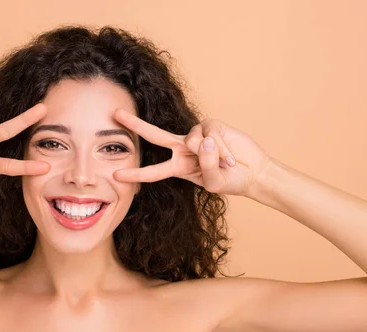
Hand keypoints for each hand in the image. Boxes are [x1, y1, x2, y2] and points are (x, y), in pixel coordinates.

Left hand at [112, 110, 272, 196]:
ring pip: (192, 140)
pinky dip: (222, 149)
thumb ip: (206, 166)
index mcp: (178, 167)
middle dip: (134, 125)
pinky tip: (230, 156)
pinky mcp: (211, 125)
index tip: (117, 175)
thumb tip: (203, 141)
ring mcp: (196, 136)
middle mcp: (182, 149)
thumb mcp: (214, 183)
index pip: (153, 171)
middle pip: (154, 136)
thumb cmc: (230, 180)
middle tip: (115, 114)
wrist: (252, 171)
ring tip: (226, 164)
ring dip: (212, 156)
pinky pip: (210, 135)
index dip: (136, 174)